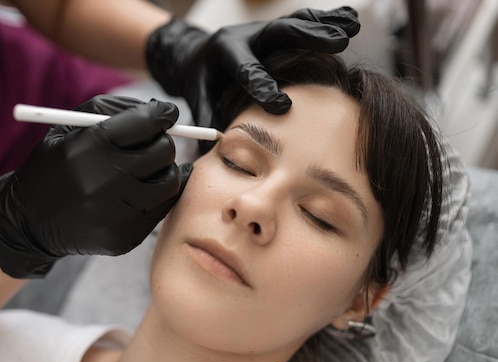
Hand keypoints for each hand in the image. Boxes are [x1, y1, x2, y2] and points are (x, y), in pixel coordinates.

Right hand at [0, 95, 192, 277]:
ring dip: (163, 171)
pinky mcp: (123, 237)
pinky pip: (160, 210)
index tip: (166, 114)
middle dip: (162, 142)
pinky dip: (155, 196)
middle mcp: (105, 181)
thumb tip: (161, 111)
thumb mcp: (69, 127)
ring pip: (169, 182)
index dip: (162, 115)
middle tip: (153, 143)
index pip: (146, 123)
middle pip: (163, 152)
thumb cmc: (54, 166)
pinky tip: (139, 191)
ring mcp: (116, 213)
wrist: (28, 222)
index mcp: (89, 147)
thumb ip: (112, 109)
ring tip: (146, 169)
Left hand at [146, 7, 359, 127]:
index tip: (282, 107)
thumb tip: (213, 153)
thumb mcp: (198, 100)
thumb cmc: (200, 82)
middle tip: (338, 43)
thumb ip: (207, 121)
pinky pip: (303, 21)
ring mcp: (263, 30)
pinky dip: (328, 20)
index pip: (246, 69)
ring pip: (295, 23)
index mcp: (223, 51)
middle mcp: (246, 35)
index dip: (263, 86)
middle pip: (279, 33)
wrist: (196, 52)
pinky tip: (352, 19)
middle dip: (309, 37)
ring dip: (325, 26)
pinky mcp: (276, 29)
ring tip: (353, 29)